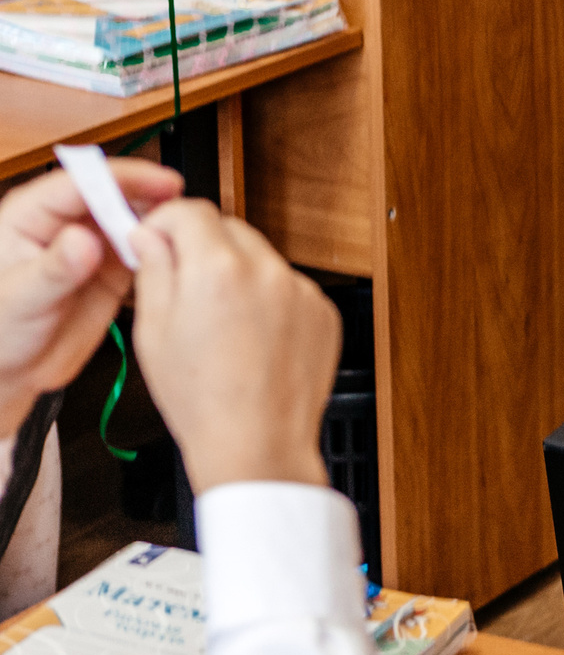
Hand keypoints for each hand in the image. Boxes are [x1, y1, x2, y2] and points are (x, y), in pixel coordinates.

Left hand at [0, 162, 183, 434]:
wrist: (12, 369)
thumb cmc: (0, 330)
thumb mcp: (21, 300)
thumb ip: (54, 270)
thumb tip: (84, 239)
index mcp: (29, 217)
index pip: (79, 184)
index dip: (122, 179)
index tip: (159, 183)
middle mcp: (62, 225)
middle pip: (112, 195)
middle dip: (148, 196)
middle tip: (181, 207)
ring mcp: (91, 246)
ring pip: (131, 219)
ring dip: (158, 222)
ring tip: (186, 231)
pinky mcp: (111, 269)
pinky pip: (143, 249)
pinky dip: (162, 249)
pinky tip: (177, 255)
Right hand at [129, 201, 336, 491]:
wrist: (258, 443)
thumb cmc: (202, 399)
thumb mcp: (154, 332)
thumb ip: (153, 271)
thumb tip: (149, 236)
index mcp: (217, 269)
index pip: (191, 210)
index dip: (167, 223)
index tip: (157, 240)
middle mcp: (266, 270)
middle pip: (230, 229)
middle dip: (203, 246)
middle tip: (185, 285)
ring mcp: (301, 290)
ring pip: (261, 259)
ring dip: (239, 274)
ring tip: (223, 324)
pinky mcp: (323, 311)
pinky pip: (289, 288)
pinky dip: (270, 300)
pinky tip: (254, 339)